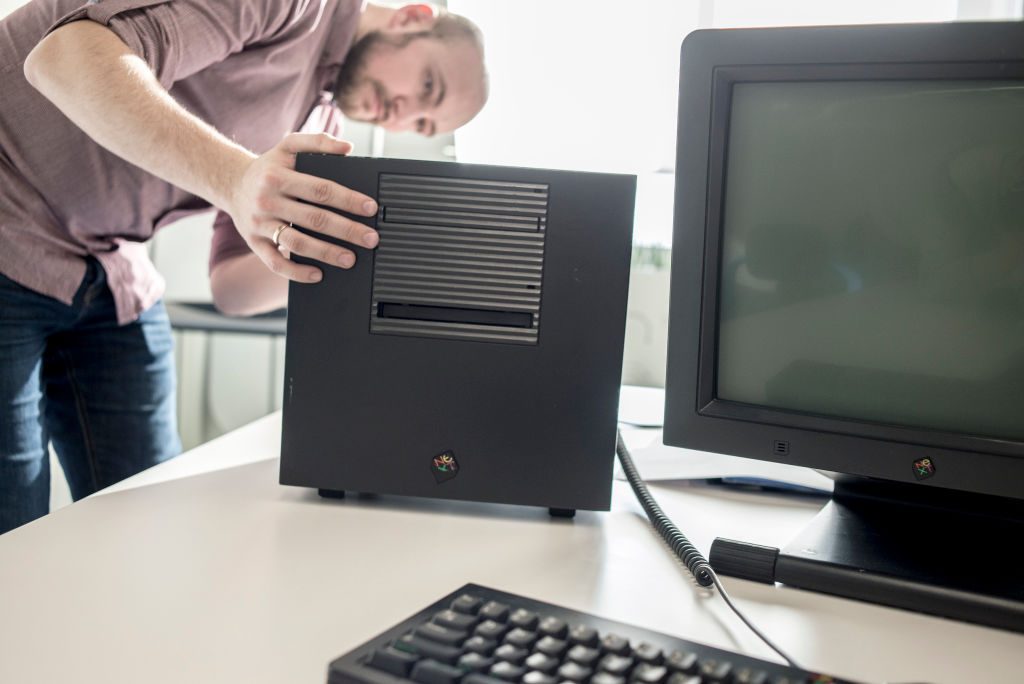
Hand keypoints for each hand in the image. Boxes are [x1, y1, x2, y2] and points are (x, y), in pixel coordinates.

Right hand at [226, 132, 379, 281]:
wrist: (232, 184)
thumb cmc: (270, 168)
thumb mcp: (289, 146)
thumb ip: (318, 142)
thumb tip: (348, 148)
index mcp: (279, 176)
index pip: (321, 189)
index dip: (348, 200)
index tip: (370, 209)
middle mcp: (268, 200)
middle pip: (314, 219)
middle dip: (347, 230)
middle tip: (371, 239)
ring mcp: (260, 224)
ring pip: (297, 243)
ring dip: (326, 253)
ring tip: (350, 259)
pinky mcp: (254, 243)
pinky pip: (275, 263)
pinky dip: (297, 272)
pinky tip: (317, 275)